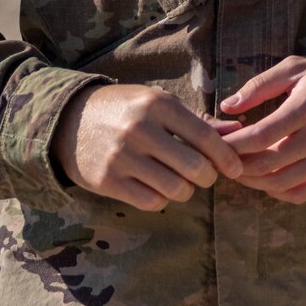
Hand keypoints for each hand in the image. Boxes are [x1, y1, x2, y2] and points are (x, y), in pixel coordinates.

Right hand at [55, 83, 244, 211]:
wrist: (69, 120)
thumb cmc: (125, 110)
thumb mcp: (159, 104)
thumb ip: (197, 120)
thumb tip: (236, 132)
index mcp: (158, 105)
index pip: (205, 137)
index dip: (227, 157)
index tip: (236, 169)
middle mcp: (141, 130)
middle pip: (195, 167)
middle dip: (208, 177)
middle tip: (206, 177)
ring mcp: (122, 157)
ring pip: (175, 189)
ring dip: (185, 190)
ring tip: (181, 182)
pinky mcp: (107, 181)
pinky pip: (150, 201)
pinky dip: (161, 199)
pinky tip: (158, 188)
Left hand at [216, 56, 305, 203]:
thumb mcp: (295, 68)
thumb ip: (260, 85)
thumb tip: (228, 106)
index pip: (261, 135)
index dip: (233, 144)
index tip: (216, 143)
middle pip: (267, 164)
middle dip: (237, 165)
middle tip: (221, 160)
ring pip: (280, 183)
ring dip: (252, 182)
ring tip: (239, 171)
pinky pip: (301, 194)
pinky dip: (277, 193)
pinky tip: (266, 181)